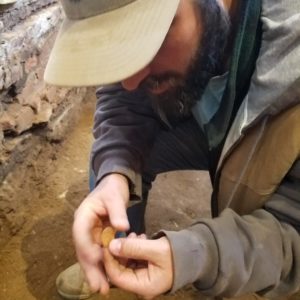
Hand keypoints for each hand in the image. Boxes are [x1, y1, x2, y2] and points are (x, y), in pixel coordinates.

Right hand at [72, 173, 129, 293]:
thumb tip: (122, 227)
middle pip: (83, 249)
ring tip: (102, 288)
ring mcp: (89, 233)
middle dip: (90, 268)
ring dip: (95, 271)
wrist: (113, 186)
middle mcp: (83, 227)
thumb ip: (118, 211)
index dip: (87, 248)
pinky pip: (99, 252)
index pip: (81, 234)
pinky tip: (109, 276)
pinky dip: (103, 264)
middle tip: (98, 287)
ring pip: (90, 255)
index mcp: (83, 215)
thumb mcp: (116, 197)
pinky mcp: (97, 237)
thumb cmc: (113, 189)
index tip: (98, 261)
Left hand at [103, 236, 173, 298]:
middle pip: (119, 269)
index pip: (117, 276)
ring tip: (135, 235)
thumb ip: (133, 248)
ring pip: (125, 262)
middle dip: (119, 251)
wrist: (194, 254)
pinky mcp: (145, 268)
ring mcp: (142, 277)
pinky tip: (140, 238)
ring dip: (127, 248)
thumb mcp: (155, 250)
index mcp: (142, 286)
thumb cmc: (176, 254)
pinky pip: (133, 259)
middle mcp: (140, 285)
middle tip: (123, 235)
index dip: (109, 259)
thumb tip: (111, 245)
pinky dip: (133, 248)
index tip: (107, 242)